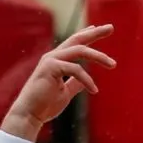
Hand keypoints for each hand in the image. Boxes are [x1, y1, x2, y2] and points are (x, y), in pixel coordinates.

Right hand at [1, 24, 116, 140]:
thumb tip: (86, 82)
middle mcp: (53, 56)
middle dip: (95, 32)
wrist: (30, 115)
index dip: (86, 34)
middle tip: (111, 27)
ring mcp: (51, 60)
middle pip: (77, 39)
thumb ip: (75, 84)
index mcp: (56, 61)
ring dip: (98, 56)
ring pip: (80, 50)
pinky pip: (75, 69)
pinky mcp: (50, 68)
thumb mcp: (65, 93)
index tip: (98, 28)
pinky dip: (87, 80)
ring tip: (113, 64)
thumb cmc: (45, 105)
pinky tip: (94, 90)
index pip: (74, 43)